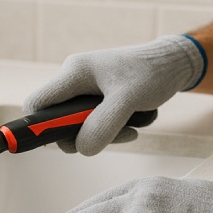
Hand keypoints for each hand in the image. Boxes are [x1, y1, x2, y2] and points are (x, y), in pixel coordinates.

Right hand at [23, 35, 205, 154]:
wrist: (175, 63)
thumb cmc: (152, 73)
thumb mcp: (128, 100)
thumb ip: (103, 125)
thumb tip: (81, 149)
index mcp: (73, 73)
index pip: (37, 104)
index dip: (40, 128)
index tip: (65, 142)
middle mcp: (75, 81)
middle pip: (58, 121)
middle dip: (83, 135)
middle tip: (112, 135)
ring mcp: (87, 90)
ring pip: (80, 126)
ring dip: (105, 133)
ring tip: (132, 127)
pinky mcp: (100, 99)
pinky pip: (97, 123)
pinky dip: (114, 129)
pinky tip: (135, 123)